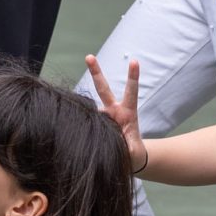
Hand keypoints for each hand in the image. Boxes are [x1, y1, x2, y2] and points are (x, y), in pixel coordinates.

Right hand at [83, 55, 149, 178]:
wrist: (127, 159)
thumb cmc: (132, 153)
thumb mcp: (134, 152)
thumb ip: (128, 147)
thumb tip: (114, 140)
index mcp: (127, 114)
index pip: (131, 92)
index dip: (132, 77)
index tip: (134, 61)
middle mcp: (113, 111)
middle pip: (103, 88)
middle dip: (96, 72)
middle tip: (89, 56)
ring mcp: (102, 116)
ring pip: (89, 109)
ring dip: (83, 113)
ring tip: (94, 134)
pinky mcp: (93, 123)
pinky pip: (85, 121)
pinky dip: (81, 128)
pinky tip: (82, 139)